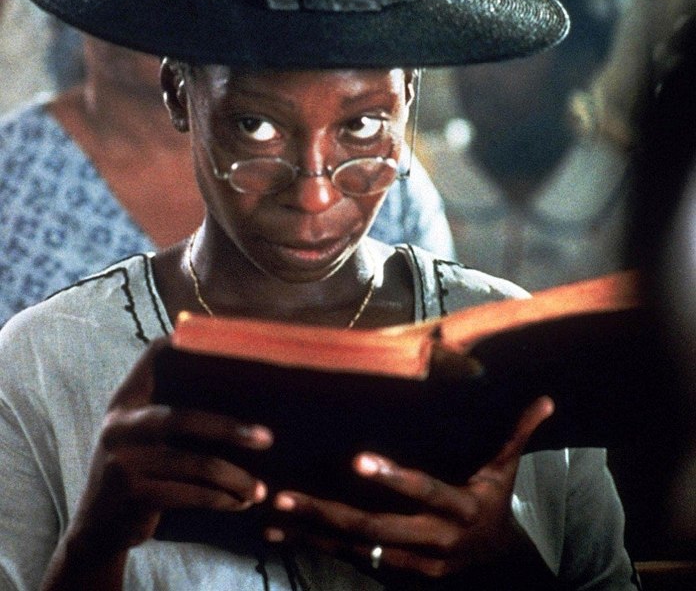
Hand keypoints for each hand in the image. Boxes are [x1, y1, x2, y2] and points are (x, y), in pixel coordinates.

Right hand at [67, 338, 272, 554]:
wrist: (97, 528)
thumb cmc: (138, 470)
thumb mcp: (140, 435)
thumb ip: (170, 411)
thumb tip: (240, 389)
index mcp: (126, 401)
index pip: (154, 359)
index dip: (185, 345)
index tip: (229, 347)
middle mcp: (119, 426)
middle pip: (183, 418)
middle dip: (230, 429)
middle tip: (266, 439)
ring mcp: (122, 461)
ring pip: (195, 464)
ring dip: (234, 478)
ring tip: (258, 488)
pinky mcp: (132, 495)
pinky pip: (190, 495)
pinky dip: (221, 499)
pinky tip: (240, 502)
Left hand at [265, 396, 553, 577]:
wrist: (497, 560)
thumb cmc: (493, 502)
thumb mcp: (505, 470)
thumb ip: (518, 434)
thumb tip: (545, 399)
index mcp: (460, 508)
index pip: (424, 491)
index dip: (392, 478)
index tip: (357, 461)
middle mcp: (433, 539)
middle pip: (376, 527)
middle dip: (329, 513)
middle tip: (286, 496)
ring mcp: (412, 562)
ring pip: (357, 548)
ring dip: (313, 532)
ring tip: (273, 516)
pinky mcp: (396, 573)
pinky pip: (353, 559)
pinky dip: (318, 547)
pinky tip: (283, 536)